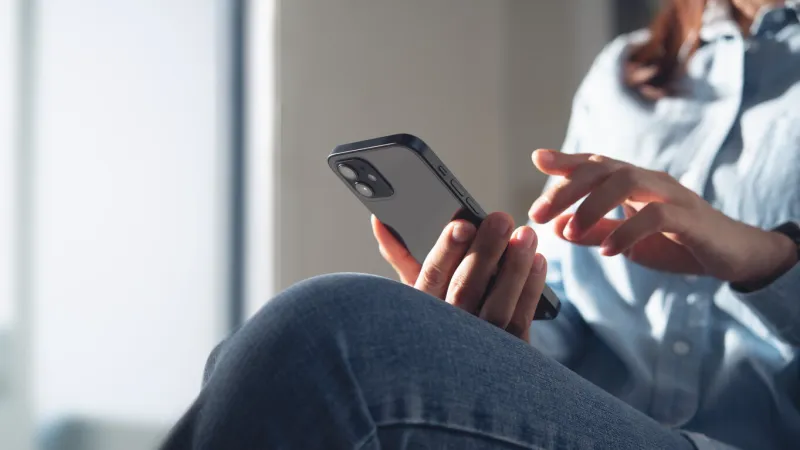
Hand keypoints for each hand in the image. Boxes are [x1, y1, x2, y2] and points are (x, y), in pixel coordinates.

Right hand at [372, 213, 546, 340]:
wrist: (464, 376)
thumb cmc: (439, 320)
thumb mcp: (417, 293)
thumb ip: (401, 256)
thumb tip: (380, 220)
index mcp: (419, 312)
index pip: (430, 278)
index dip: (446, 251)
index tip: (462, 225)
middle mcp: (446, 331)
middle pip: (465, 289)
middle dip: (485, 251)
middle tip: (501, 219)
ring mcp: (479, 348)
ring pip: (497, 307)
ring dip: (514, 267)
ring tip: (525, 235)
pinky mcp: (509, 354)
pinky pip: (520, 320)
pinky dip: (530, 288)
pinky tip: (536, 261)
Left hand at [528, 149, 797, 287]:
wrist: (732, 256)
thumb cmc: (676, 243)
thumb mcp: (626, 240)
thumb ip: (593, 232)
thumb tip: (554, 227)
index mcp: (634, 182)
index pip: (596, 163)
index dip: (567, 159)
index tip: (537, 159)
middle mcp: (650, 180)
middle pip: (603, 168)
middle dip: (566, 189)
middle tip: (539, 214)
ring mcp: (672, 195)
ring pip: (626, 181)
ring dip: (591, 207)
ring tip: (571, 232)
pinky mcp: (691, 218)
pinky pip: (656, 215)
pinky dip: (626, 231)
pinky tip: (607, 251)